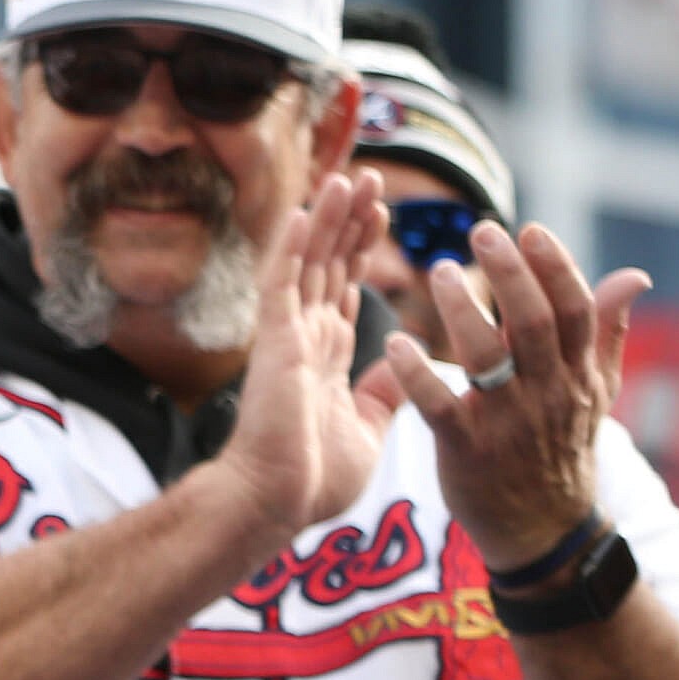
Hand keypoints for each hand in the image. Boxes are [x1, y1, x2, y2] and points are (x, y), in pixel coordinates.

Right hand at [211, 170, 401, 543]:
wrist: (276, 502)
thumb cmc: (312, 480)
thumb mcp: (366, 431)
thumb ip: (382, 394)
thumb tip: (403, 367)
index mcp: (327, 356)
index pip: (344, 289)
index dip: (360, 250)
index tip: (380, 215)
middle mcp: (305, 336)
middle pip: (330, 264)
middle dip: (350, 222)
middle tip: (370, 180)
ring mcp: (288, 334)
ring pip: (310, 261)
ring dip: (329, 218)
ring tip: (350, 177)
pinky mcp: (275, 338)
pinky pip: (283, 280)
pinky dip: (294, 243)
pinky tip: (306, 208)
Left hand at [383, 223, 649, 574]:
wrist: (543, 529)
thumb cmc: (561, 444)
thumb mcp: (593, 391)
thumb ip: (607, 331)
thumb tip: (633, 276)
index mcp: (576, 374)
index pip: (574, 312)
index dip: (554, 269)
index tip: (529, 230)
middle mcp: (546, 394)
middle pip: (532, 325)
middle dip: (509, 275)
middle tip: (481, 231)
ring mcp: (506, 423)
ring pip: (487, 359)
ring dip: (462, 312)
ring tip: (435, 271)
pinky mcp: (465, 448)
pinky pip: (438, 406)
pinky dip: (417, 374)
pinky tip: (396, 343)